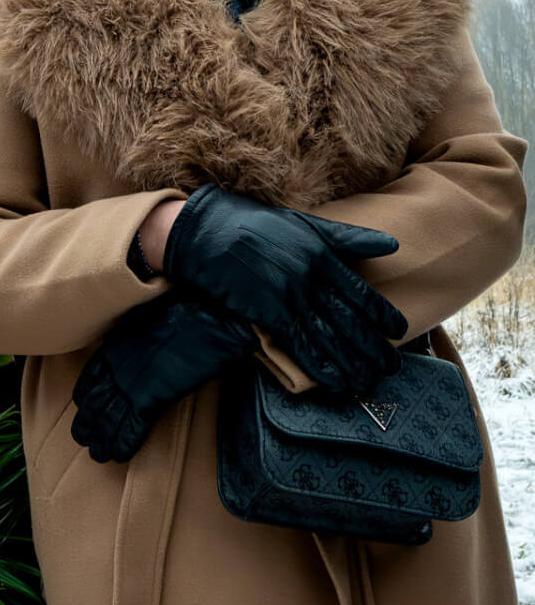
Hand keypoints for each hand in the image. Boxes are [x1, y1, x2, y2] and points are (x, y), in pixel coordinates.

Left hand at [72, 298, 259, 461]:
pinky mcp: (151, 398)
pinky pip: (132, 427)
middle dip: (87, 422)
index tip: (82, 406)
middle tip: (82, 438)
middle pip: (93, 403)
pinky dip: (124, 443)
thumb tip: (142, 331)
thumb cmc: (181, 308)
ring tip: (96, 454)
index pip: (90, 378)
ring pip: (107, 419)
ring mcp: (131, 385)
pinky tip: (118, 455)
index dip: (85, 395)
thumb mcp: (147, 316)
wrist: (204, 313)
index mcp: (114, 348)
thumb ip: (138, 331)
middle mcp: (116, 369)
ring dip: (101, 438)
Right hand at [162, 186, 406, 393]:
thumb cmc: (252, 223)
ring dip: (351, 363)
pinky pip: (299, 344)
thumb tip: (392, 243)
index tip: (399, 333)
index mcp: (323, 255)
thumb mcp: (304, 222)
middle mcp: (311, 277)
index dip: (382, 316)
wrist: (206, 231)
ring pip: (329, 336)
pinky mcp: (266, 312)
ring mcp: (289, 296)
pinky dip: (319, 365)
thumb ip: (347, 237)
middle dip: (372, 348)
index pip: (361, 293)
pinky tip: (335, 380)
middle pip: (350, 320)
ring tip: (367, 382)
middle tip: (390, 369)